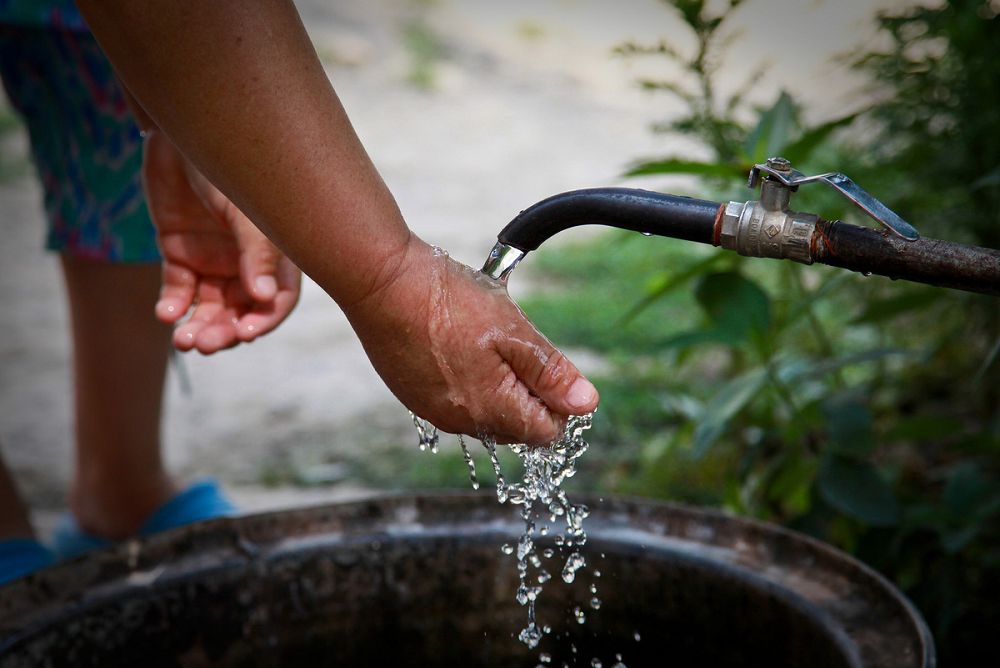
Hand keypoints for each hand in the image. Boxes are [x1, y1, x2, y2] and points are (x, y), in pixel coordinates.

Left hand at [142, 131, 300, 353]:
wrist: (178, 132)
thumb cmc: (225, 167)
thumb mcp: (246, 211)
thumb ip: (257, 255)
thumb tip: (264, 301)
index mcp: (275, 253)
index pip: (277, 299)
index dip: (265, 320)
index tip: (245, 334)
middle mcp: (247, 263)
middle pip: (242, 311)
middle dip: (225, 331)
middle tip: (204, 343)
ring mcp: (214, 260)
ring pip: (210, 307)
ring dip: (199, 326)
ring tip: (184, 340)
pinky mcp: (180, 254)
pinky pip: (179, 290)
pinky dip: (173, 305)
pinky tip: (166, 313)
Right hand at [344, 238, 598, 444]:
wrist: (382, 283)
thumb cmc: (449, 303)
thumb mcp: (514, 331)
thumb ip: (551, 373)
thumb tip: (586, 404)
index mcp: (491, 410)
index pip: (545, 432)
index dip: (558, 401)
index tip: (548, 365)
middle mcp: (460, 422)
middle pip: (516, 425)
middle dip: (527, 392)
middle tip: (517, 345)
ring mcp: (432, 410)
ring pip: (485, 412)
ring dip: (497, 383)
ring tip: (484, 337)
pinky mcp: (413, 394)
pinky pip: (454, 399)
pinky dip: (466, 378)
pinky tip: (457, 341)